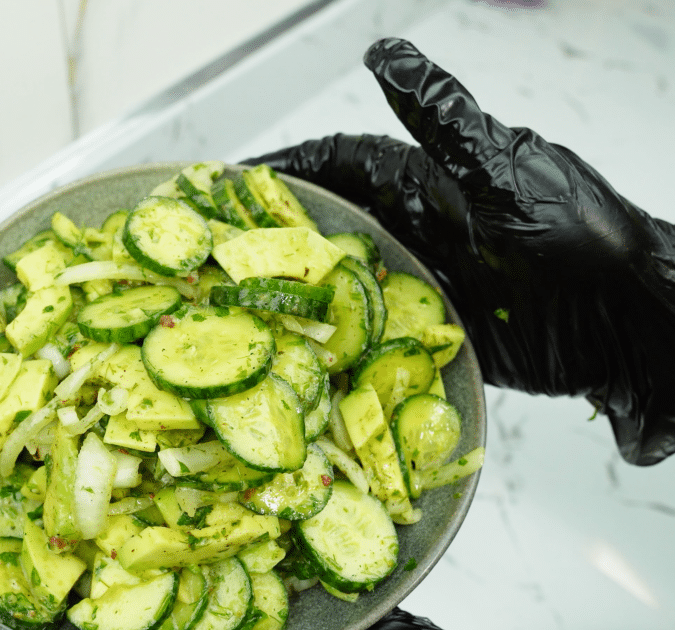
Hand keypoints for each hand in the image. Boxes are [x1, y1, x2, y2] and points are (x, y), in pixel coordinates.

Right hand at [243, 38, 674, 465]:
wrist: (631, 321)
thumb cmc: (579, 235)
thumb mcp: (503, 170)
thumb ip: (442, 120)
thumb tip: (385, 53)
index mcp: (428, 182)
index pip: (341, 165)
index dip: (286, 168)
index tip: (230, 181)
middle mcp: (419, 229)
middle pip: (333, 227)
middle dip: (277, 236)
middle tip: (216, 254)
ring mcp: (425, 283)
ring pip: (346, 286)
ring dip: (300, 297)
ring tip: (241, 312)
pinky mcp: (435, 333)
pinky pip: (376, 337)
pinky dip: (341, 345)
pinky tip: (303, 359)